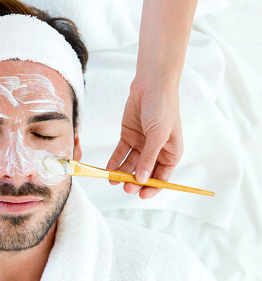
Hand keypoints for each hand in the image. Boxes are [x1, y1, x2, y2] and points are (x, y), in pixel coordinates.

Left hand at [107, 76, 183, 198]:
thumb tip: (143, 180)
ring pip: (131, 164)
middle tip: (126, 187)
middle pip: (145, 172)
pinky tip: (109, 169)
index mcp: (171, 153)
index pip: (162, 177)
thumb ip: (149, 158)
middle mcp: (156, 150)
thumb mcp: (158, 135)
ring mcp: (142, 143)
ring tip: (113, 180)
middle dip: (135, 181)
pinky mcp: (129, 135)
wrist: (151, 84)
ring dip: (122, 173)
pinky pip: (121, 152)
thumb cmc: (162, 108)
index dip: (153, 188)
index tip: (141, 195)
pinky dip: (115, 161)